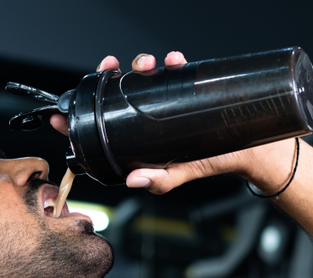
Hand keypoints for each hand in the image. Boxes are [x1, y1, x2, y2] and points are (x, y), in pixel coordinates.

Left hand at [50, 51, 296, 194]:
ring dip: (140, 63)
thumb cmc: (213, 162)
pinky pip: (175, 68)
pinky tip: (172, 61)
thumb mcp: (181, 174)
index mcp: (139, 135)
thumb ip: (159, 179)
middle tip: (109, 69)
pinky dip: (171, 61)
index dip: (79, 117)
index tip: (60, 114)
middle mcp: (149, 114)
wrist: (251, 151)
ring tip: (146, 65)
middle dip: (109, 75)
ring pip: (144, 73)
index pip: (102, 122)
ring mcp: (168, 98)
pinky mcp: (189, 86)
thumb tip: (133, 180)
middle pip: (119, 90)